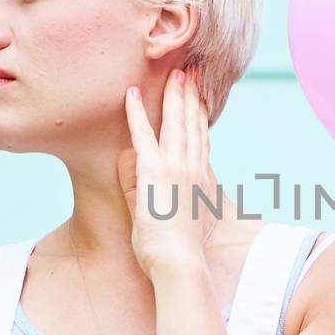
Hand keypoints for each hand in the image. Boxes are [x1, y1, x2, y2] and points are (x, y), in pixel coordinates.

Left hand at [120, 67, 221, 280]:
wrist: (182, 263)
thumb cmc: (179, 252)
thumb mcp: (177, 219)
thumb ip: (158, 193)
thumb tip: (141, 172)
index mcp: (201, 180)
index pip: (202, 141)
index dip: (202, 117)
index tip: (203, 98)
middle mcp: (193, 168)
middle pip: (194, 124)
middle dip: (193, 97)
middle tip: (192, 72)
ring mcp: (176, 167)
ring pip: (176, 122)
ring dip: (175, 95)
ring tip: (176, 71)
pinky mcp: (156, 171)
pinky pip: (143, 135)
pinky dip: (137, 114)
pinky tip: (132, 95)